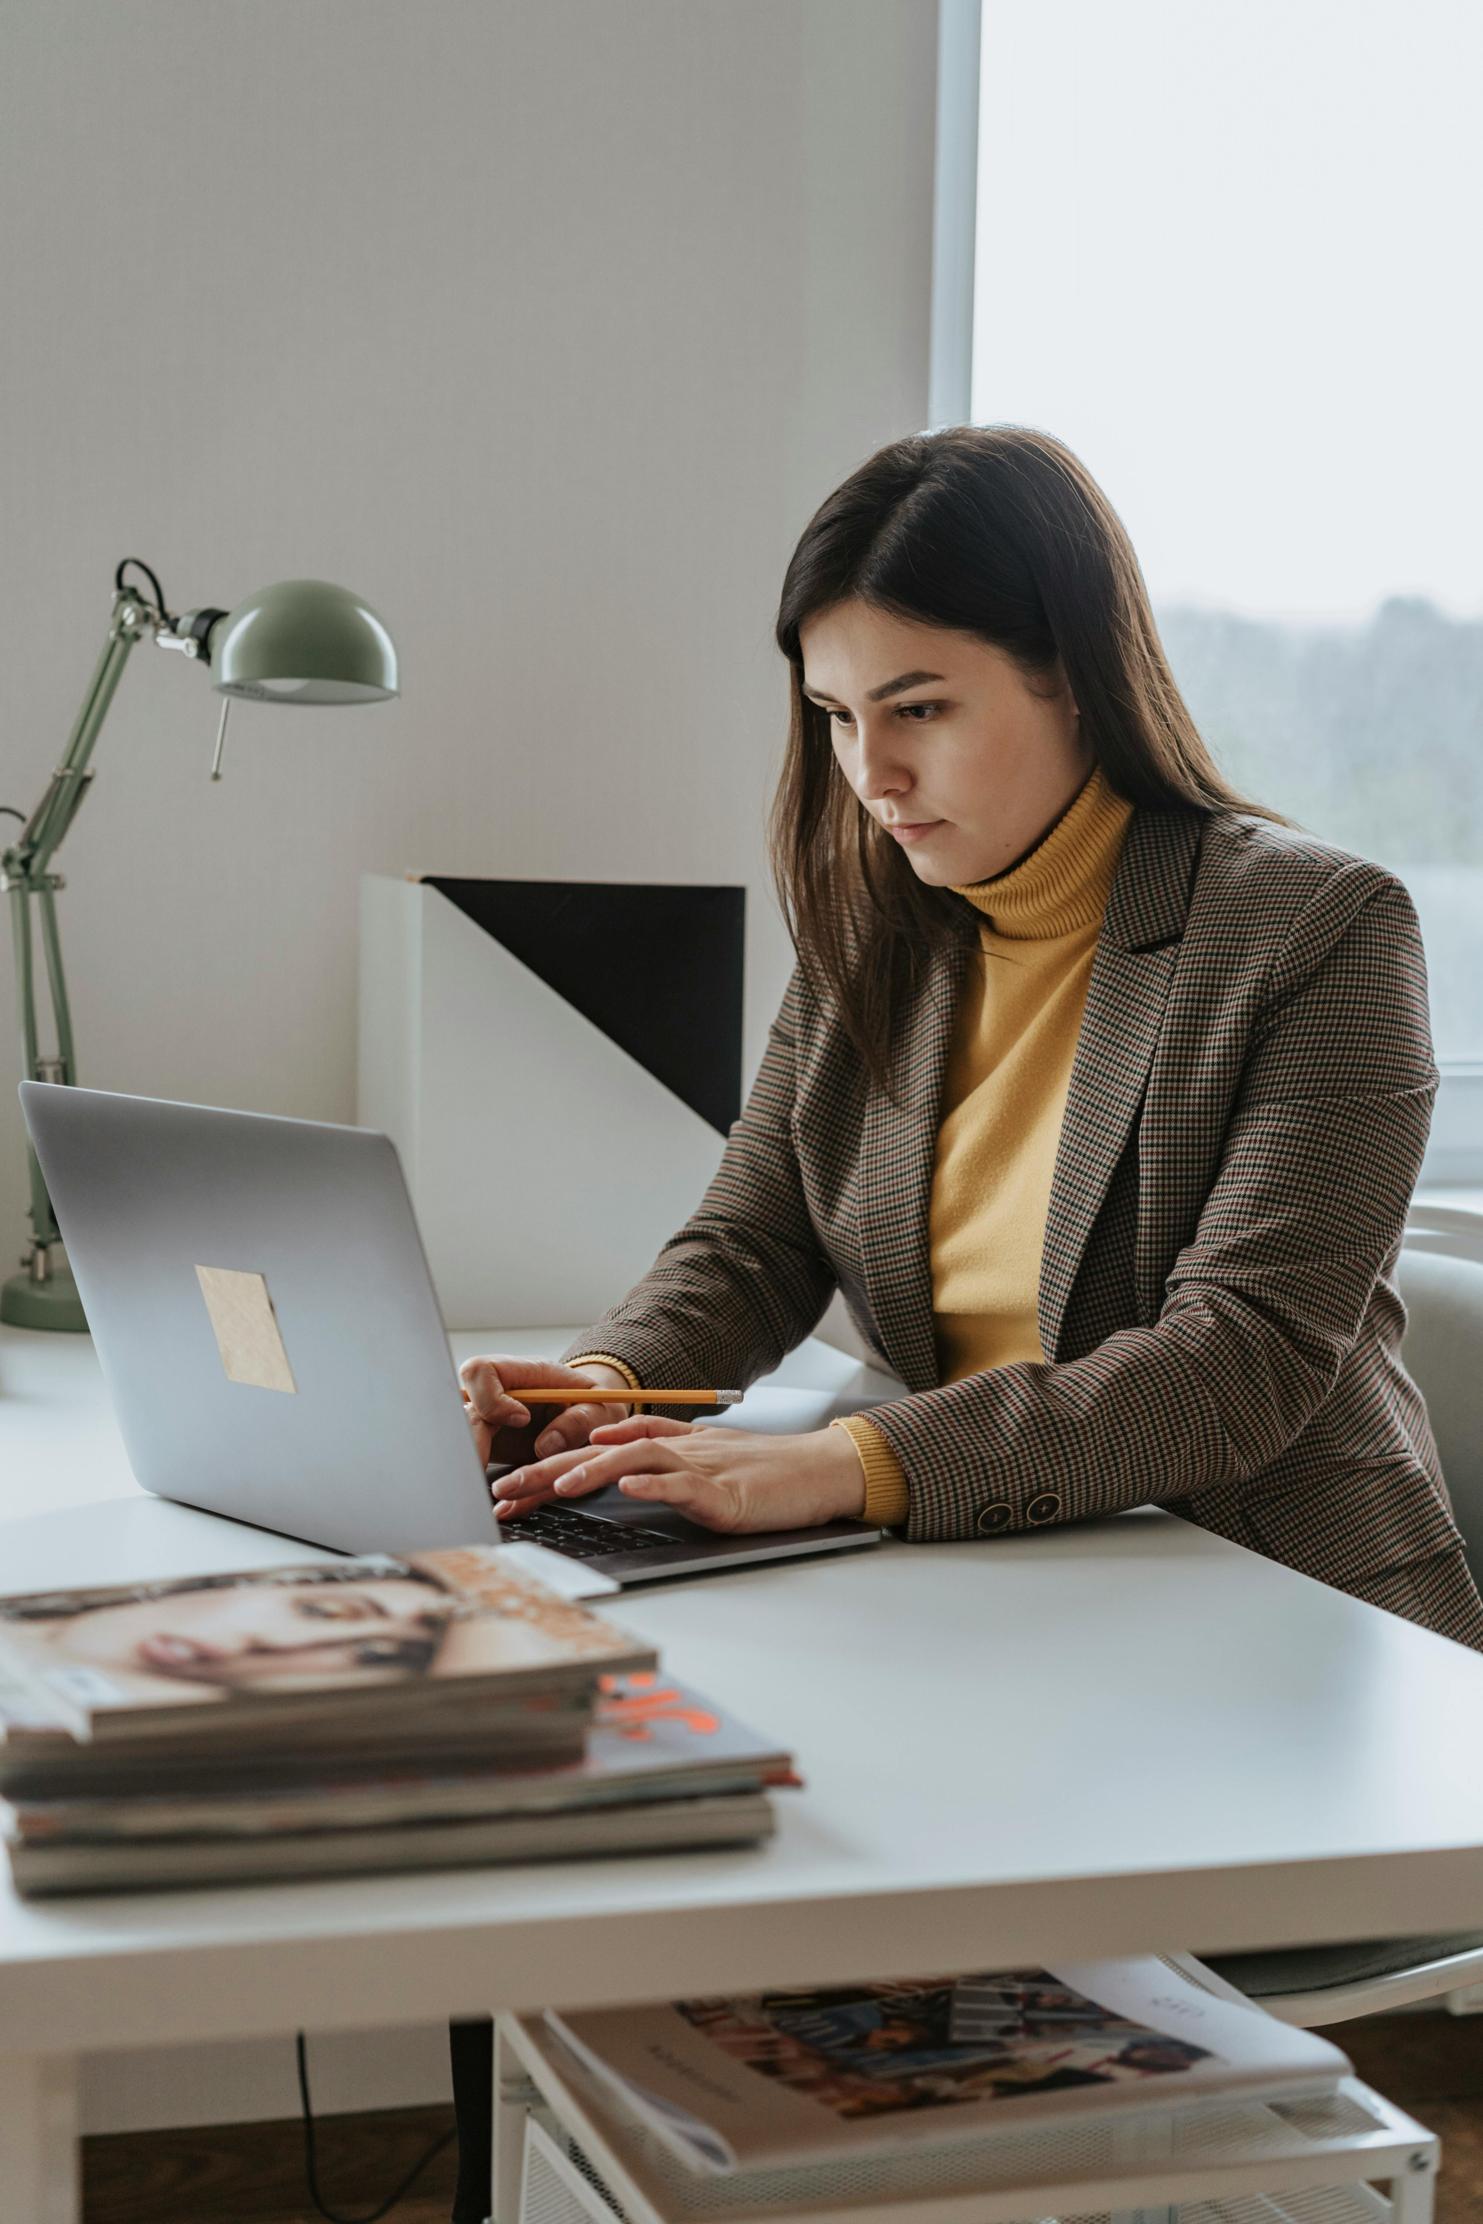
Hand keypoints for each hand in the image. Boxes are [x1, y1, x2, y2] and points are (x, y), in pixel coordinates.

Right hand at [458, 1355, 635, 1474]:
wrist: (587, 1418)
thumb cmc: (593, 1405)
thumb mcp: (599, 1409)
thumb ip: (578, 1421)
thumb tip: (546, 1447)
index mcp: (522, 1373)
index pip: (482, 1371)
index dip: (493, 1398)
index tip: (522, 1419)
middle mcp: (495, 1393)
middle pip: (459, 1406)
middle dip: (471, 1440)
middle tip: (487, 1469)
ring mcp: (486, 1419)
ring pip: (458, 1435)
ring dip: (470, 1460)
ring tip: (490, 1489)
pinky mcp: (485, 1443)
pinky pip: (469, 1458)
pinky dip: (475, 1476)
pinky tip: (491, 1498)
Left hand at [491, 1414, 867, 1532]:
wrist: (820, 1470)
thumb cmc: (767, 1471)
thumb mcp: (705, 1457)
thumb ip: (659, 1448)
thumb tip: (611, 1448)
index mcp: (670, 1444)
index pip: (599, 1447)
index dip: (551, 1463)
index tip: (512, 1486)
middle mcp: (679, 1449)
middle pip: (602, 1450)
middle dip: (547, 1470)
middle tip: (505, 1492)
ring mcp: (702, 1468)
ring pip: (636, 1458)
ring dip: (592, 1470)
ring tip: (557, 1489)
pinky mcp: (726, 1492)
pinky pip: (684, 1483)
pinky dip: (653, 1484)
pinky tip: (627, 1488)